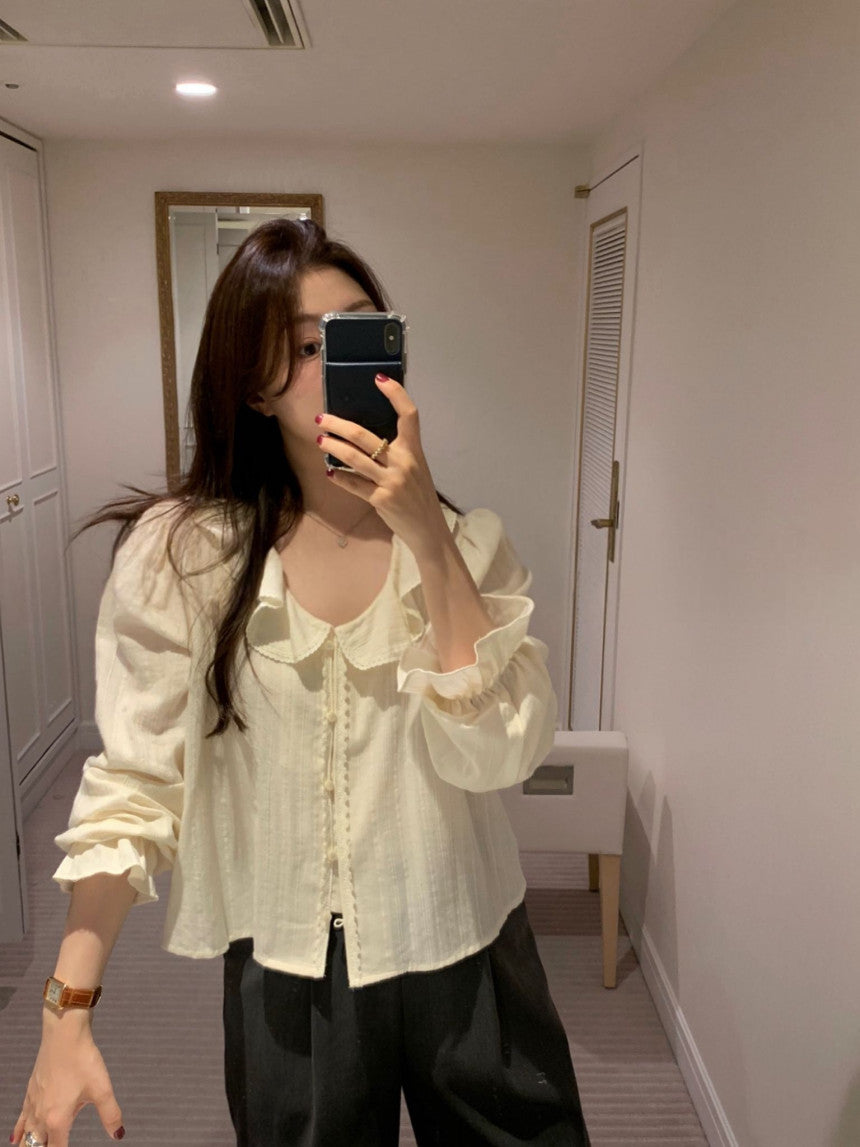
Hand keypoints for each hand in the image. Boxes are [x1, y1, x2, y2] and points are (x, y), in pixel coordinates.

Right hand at [11, 1023, 124, 1144]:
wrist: (64, 1034)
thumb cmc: (82, 1060)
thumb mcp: (102, 1089)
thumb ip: (111, 1115)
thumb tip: (118, 1134)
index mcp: (58, 1119)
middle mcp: (41, 1116)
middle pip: (36, 1146)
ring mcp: (33, 1104)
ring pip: (26, 1136)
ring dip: (29, 1146)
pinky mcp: (30, 1093)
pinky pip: (21, 1120)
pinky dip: (19, 1132)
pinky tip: (15, 1138)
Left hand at [316, 374, 448, 557]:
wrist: (428, 528)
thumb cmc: (418, 495)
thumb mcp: (415, 468)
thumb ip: (398, 452)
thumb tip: (365, 436)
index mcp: (414, 450)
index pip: (409, 414)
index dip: (395, 393)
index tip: (378, 378)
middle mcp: (404, 462)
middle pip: (365, 436)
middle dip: (338, 425)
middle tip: (321, 419)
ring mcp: (392, 481)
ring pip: (353, 458)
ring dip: (332, 447)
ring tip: (320, 441)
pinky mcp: (381, 499)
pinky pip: (353, 484)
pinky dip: (339, 477)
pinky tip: (330, 473)